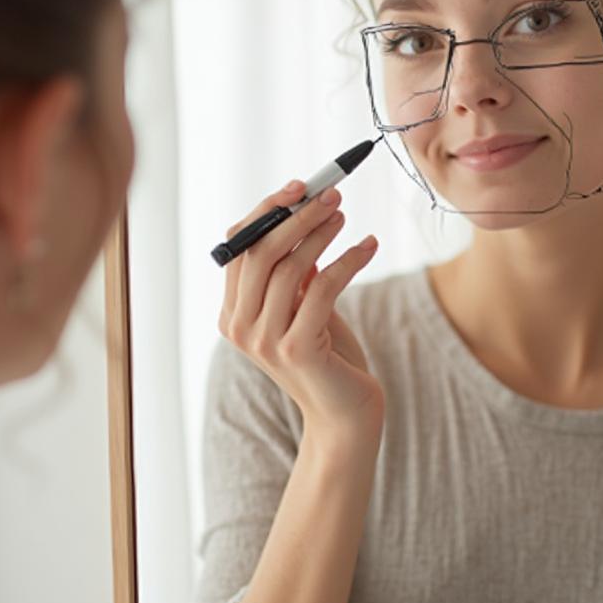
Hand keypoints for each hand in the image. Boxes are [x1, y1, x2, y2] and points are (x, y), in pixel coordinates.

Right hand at [219, 180, 383, 440]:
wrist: (346, 416)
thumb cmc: (328, 357)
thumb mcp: (304, 307)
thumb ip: (293, 271)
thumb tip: (301, 213)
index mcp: (232, 314)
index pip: (237, 247)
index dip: (265, 212)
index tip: (298, 187)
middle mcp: (240, 328)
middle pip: (260, 251)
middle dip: (296, 215)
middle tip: (330, 193)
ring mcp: (265, 342)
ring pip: (290, 267)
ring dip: (322, 233)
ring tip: (347, 216)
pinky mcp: (297, 351)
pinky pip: (323, 288)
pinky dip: (348, 260)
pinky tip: (369, 245)